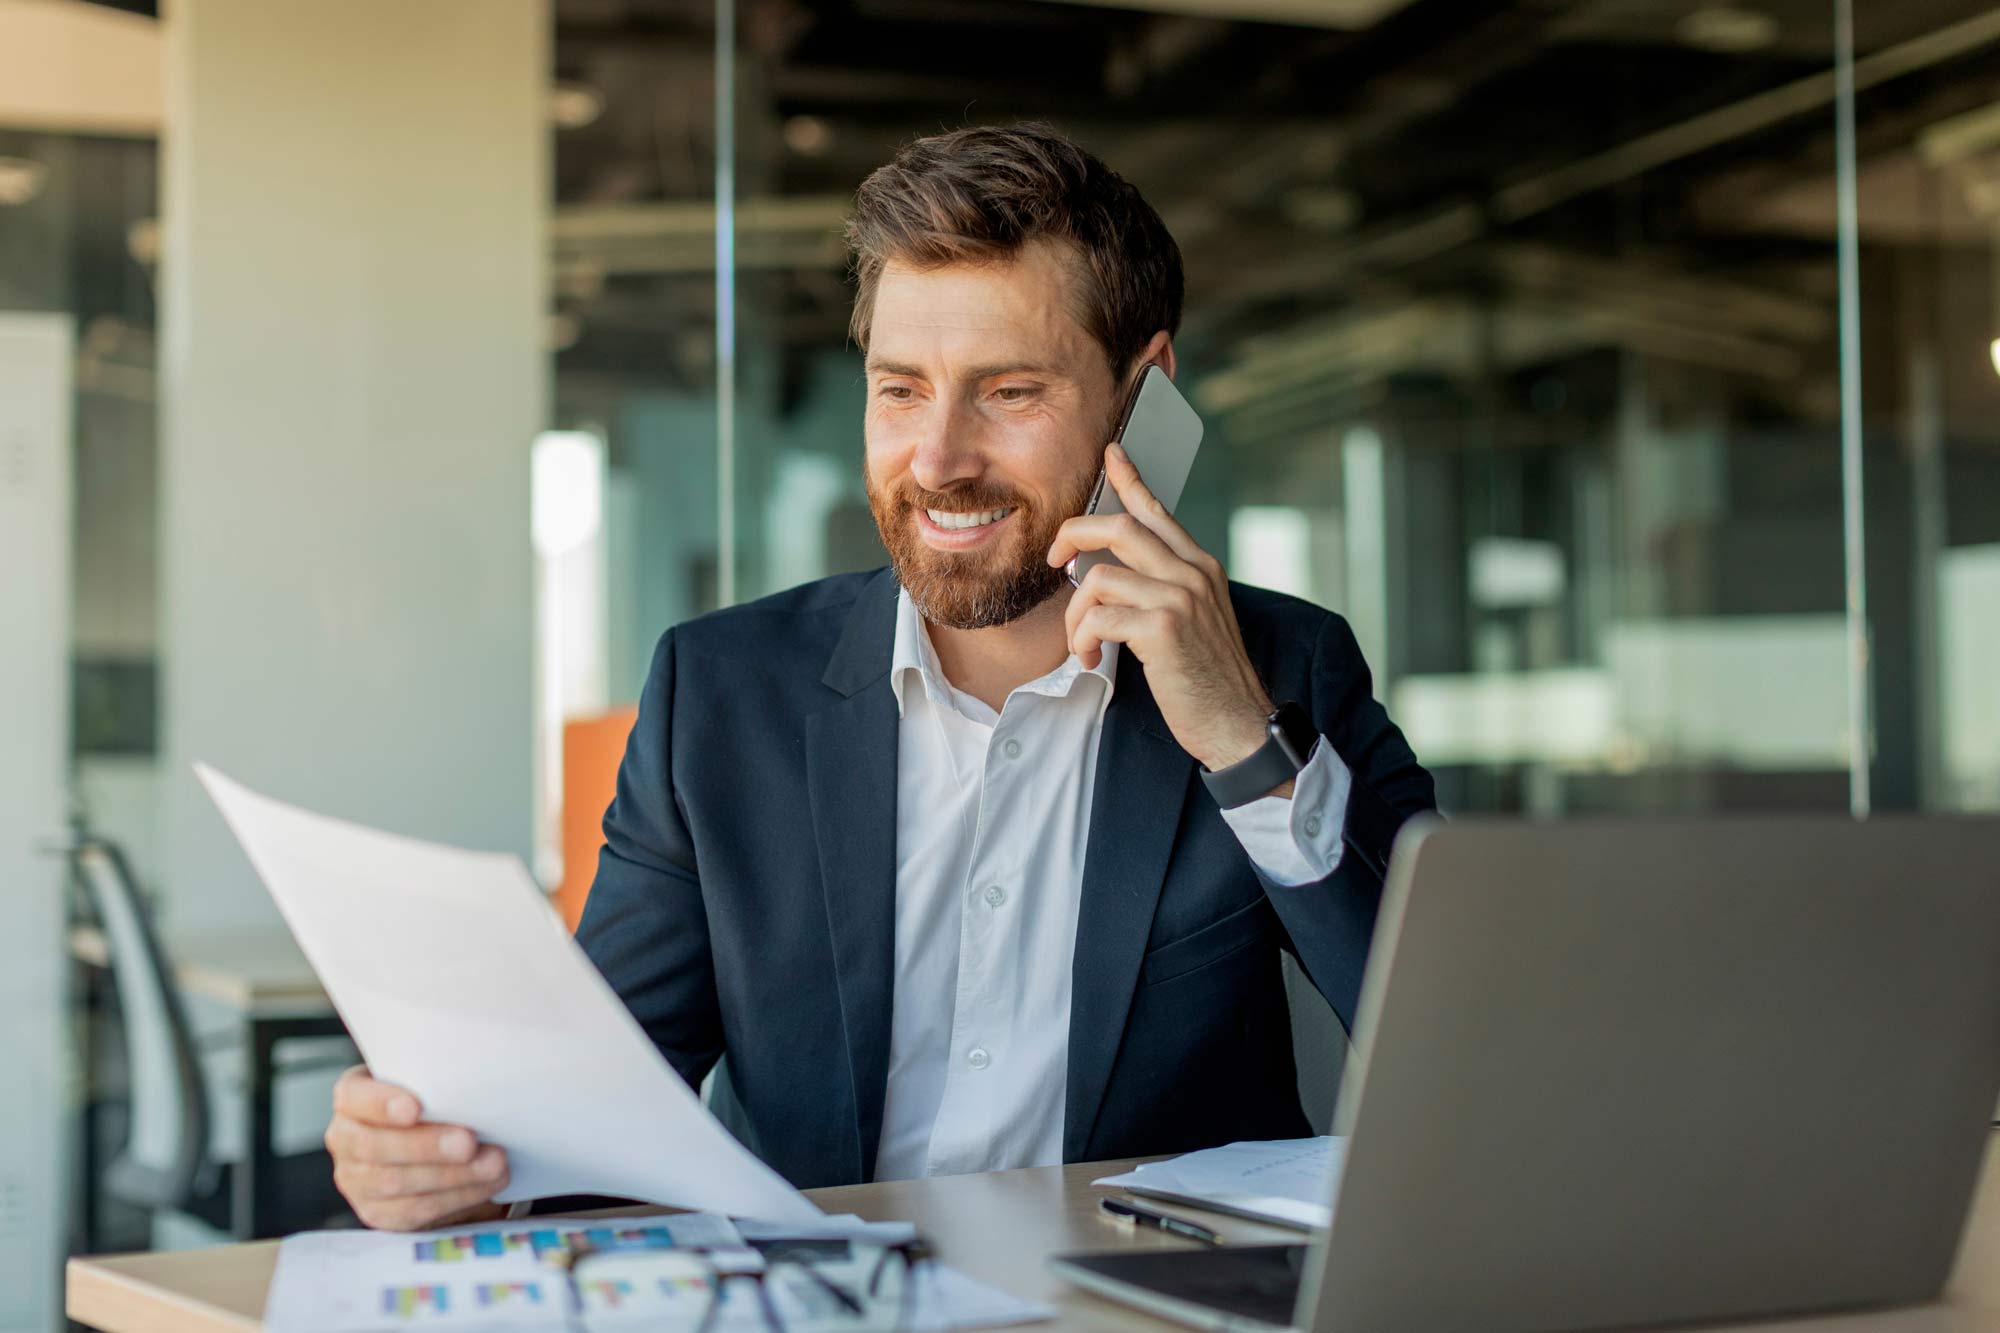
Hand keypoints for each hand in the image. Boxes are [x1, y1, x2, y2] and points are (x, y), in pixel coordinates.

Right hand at [324, 1066, 510, 1231]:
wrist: (431, 1150)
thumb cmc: (432, 1105)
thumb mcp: (429, 1086)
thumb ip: (439, 1085)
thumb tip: (477, 1086)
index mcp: (352, 1098)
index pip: (353, 1097)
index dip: (381, 1103)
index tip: (414, 1108)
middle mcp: (345, 1139)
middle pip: (375, 1146)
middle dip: (427, 1146)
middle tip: (469, 1142)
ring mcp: (356, 1180)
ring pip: (396, 1183)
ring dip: (451, 1175)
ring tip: (492, 1163)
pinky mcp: (378, 1212)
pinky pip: (413, 1210)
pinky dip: (456, 1197)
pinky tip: (485, 1184)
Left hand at [1047, 442, 1288, 791]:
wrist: (1238, 722)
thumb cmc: (1208, 678)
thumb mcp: (1193, 621)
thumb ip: (1163, 589)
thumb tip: (1104, 575)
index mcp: (1200, 567)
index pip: (1158, 511)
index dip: (1130, 479)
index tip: (1111, 454)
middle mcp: (1192, 573)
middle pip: (1120, 527)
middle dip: (1074, 536)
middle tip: (1054, 559)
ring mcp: (1179, 598)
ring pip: (1099, 577)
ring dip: (1075, 615)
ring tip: (1082, 643)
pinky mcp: (1163, 628)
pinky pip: (1098, 617)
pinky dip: (1082, 639)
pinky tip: (1091, 659)